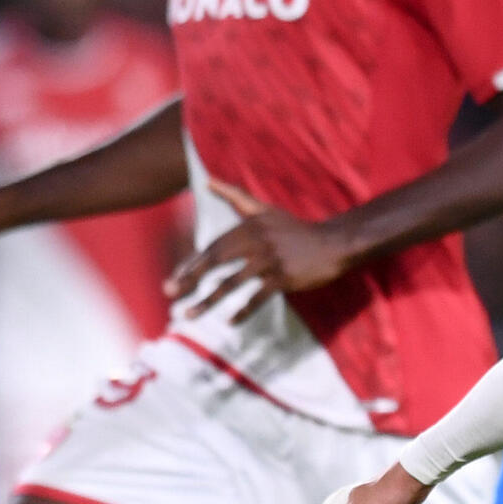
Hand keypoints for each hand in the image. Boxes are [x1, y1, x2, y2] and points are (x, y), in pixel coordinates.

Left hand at [166, 180, 353, 323]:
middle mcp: (256, 242)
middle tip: (169, 292)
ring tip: (188, 314)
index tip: (175, 279)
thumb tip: (208, 180)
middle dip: (190, 278)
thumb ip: (235, 196)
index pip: (213, 247)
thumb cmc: (295, 229)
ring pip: (232, 282)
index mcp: (248, 228)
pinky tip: (230, 322)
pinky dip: (244, 311)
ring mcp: (270, 261)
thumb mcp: (264, 210)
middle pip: (216, 262)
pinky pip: (259, 297)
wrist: (333, 243)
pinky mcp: (284, 278)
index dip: (192, 263)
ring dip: (208, 300)